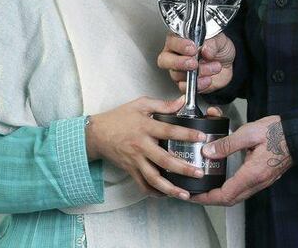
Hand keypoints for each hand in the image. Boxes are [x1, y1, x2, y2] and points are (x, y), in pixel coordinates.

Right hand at [85, 96, 219, 200]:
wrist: (96, 134)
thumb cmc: (119, 118)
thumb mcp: (140, 104)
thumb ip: (162, 104)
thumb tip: (182, 101)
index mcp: (145, 127)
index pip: (169, 131)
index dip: (186, 134)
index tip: (201, 137)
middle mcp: (141, 146)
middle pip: (164, 160)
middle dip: (183, 168)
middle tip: (198, 172)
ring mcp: (135, 161)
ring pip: (154, 178)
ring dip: (170, 188)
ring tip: (185, 193)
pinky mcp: (130, 170)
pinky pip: (143, 185)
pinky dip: (155, 193)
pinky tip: (167, 195)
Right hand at [157, 33, 234, 93]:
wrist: (226, 63)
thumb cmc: (218, 48)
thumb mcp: (219, 40)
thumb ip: (212, 43)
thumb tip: (205, 49)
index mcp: (180, 39)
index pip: (172, 41)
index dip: (180, 45)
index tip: (193, 48)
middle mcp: (176, 55)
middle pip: (165, 60)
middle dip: (179, 62)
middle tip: (194, 63)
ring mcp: (179, 71)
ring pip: (177, 75)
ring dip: (198, 73)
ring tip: (213, 67)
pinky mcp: (186, 84)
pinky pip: (185, 88)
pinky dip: (198, 85)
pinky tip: (208, 79)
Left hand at [188, 115, 291, 205]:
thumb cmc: (277, 131)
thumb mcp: (249, 132)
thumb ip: (227, 144)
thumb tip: (208, 152)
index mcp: (253, 173)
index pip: (226, 195)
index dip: (207, 197)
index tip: (195, 195)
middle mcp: (258, 181)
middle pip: (231, 200)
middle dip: (211, 199)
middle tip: (198, 192)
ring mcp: (263, 180)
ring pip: (238, 195)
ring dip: (221, 194)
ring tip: (208, 187)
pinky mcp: (265, 176)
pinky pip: (246, 188)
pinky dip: (232, 188)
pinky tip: (226, 179)